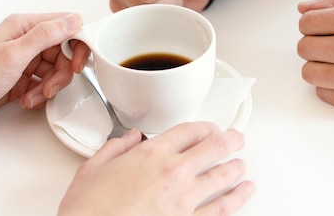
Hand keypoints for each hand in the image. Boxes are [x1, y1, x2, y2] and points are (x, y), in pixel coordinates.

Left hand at [0, 13, 88, 154]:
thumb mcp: (15, 54)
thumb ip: (47, 35)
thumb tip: (74, 19)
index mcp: (24, 26)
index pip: (66, 26)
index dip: (77, 45)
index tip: (77, 64)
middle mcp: (25, 41)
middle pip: (63, 52)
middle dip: (62, 72)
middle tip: (50, 86)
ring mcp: (23, 61)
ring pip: (55, 70)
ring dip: (49, 86)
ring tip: (34, 96)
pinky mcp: (20, 79)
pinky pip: (44, 84)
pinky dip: (39, 94)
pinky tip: (25, 100)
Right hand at [58, 122, 254, 215]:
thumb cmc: (89, 210)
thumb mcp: (92, 170)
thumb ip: (114, 149)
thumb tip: (127, 139)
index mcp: (150, 154)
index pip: (188, 131)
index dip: (204, 127)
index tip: (210, 128)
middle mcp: (172, 173)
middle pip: (213, 148)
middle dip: (230, 141)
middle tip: (236, 139)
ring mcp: (184, 200)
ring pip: (223, 176)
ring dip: (236, 167)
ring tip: (241, 165)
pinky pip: (221, 209)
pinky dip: (237, 198)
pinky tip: (244, 192)